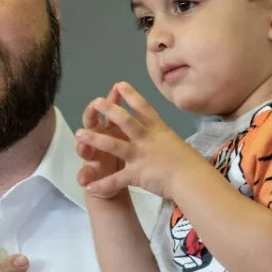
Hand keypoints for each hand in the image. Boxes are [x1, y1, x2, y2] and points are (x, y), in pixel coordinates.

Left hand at [75, 82, 194, 198]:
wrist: (193, 179)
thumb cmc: (190, 163)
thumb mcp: (177, 144)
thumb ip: (165, 141)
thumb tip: (164, 141)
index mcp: (159, 130)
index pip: (143, 108)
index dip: (131, 95)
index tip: (119, 84)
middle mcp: (147, 139)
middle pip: (125, 120)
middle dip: (109, 110)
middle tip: (96, 101)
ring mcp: (140, 155)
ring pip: (113, 145)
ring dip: (94, 139)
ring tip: (79, 134)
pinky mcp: (137, 173)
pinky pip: (115, 180)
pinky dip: (101, 184)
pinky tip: (88, 187)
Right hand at [76, 84, 128, 198]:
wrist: (120, 184)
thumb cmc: (127, 159)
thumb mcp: (129, 142)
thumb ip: (127, 124)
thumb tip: (136, 104)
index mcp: (112, 130)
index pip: (110, 110)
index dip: (112, 99)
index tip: (117, 88)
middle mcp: (99, 140)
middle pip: (93, 124)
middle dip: (92, 115)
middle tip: (94, 106)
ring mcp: (94, 158)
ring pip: (85, 150)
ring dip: (83, 147)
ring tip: (82, 147)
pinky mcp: (91, 175)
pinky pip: (86, 176)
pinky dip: (84, 178)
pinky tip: (83, 181)